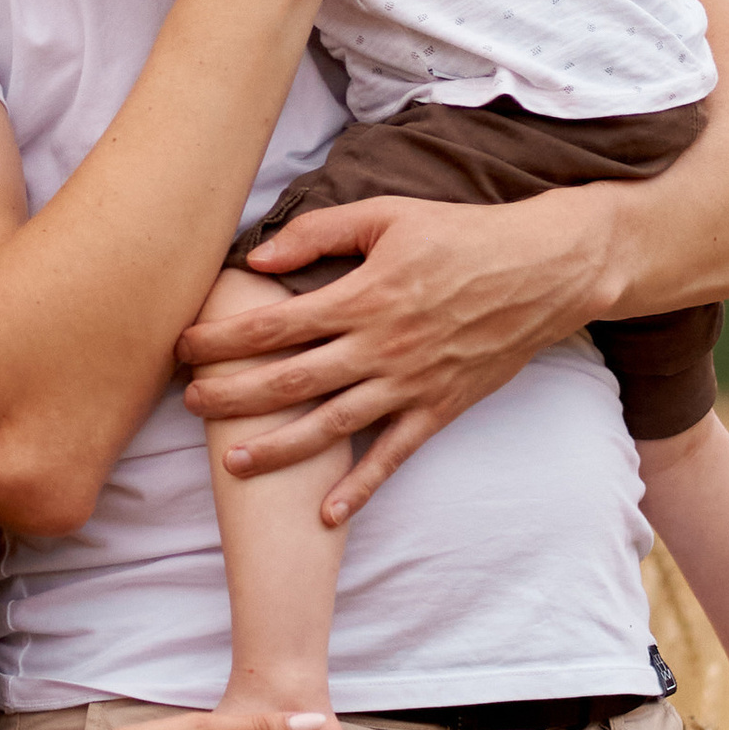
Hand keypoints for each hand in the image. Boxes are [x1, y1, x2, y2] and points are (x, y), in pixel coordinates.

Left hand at [177, 185, 608, 523]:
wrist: (543, 270)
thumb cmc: (461, 235)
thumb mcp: (388, 215)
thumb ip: (320, 233)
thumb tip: (259, 258)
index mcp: (364, 295)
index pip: (275, 326)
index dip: (223, 340)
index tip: (184, 347)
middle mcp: (381, 346)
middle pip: (290, 381)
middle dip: (233, 396)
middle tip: (189, 405)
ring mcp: (411, 384)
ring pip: (332, 426)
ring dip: (279, 449)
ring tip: (233, 463)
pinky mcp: (440, 408)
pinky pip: (393, 455)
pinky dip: (360, 488)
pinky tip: (327, 514)